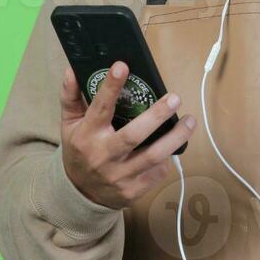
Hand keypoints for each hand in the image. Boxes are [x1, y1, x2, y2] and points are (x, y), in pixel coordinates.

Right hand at [58, 61, 195, 209]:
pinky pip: (157, 172)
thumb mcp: (69, 125)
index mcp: (87, 135)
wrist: (80, 193)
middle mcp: (103, 156)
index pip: (100, 108)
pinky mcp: (133, 190)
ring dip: (175, 138)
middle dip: (157, 115)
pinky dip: (168, 158)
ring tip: (190, 121)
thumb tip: (73, 70)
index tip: (122, 66)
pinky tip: (175, 145)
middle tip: (175, 98)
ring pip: (153, 156)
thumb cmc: (80, 150)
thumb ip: (70, 98)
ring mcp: (119, 175)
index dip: (111, 87)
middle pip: (133, 135)